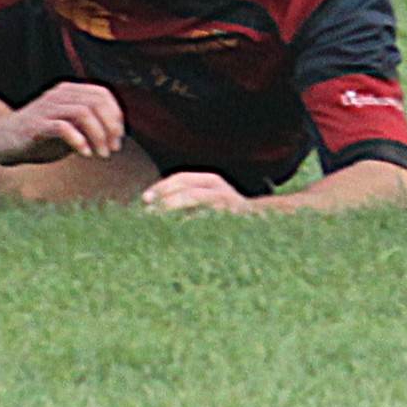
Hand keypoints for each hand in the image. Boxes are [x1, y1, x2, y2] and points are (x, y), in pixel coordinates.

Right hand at [0, 81, 124, 165]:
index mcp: (69, 92)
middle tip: (114, 149)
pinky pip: (63, 127)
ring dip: (98, 136)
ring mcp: (47, 109)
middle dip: (111, 127)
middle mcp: (59, 95)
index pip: (102, 95)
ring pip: (83, 113)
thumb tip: (118, 135)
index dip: (116, 116)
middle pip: (96, 102)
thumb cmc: (41, 135)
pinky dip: (78, 141)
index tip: (119, 139)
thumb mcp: (70, 129)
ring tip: (102, 154)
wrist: (1, 139)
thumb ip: (90, 127)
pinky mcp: (36, 126)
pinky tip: (85, 154)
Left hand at [139, 171, 258, 214]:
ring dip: (173, 203)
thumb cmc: (228, 214)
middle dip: (163, 192)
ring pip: (194, 196)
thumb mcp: (208, 203)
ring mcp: (224, 199)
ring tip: (156, 213)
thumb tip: (159, 207)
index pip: (182, 178)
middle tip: (146, 203)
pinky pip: (206, 215)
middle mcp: (217, 186)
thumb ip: (189, 203)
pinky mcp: (228, 214)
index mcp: (210, 181)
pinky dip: (190, 220)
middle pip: (185, 183)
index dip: (162, 186)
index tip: (146, 198)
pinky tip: (179, 227)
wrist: (260, 222)